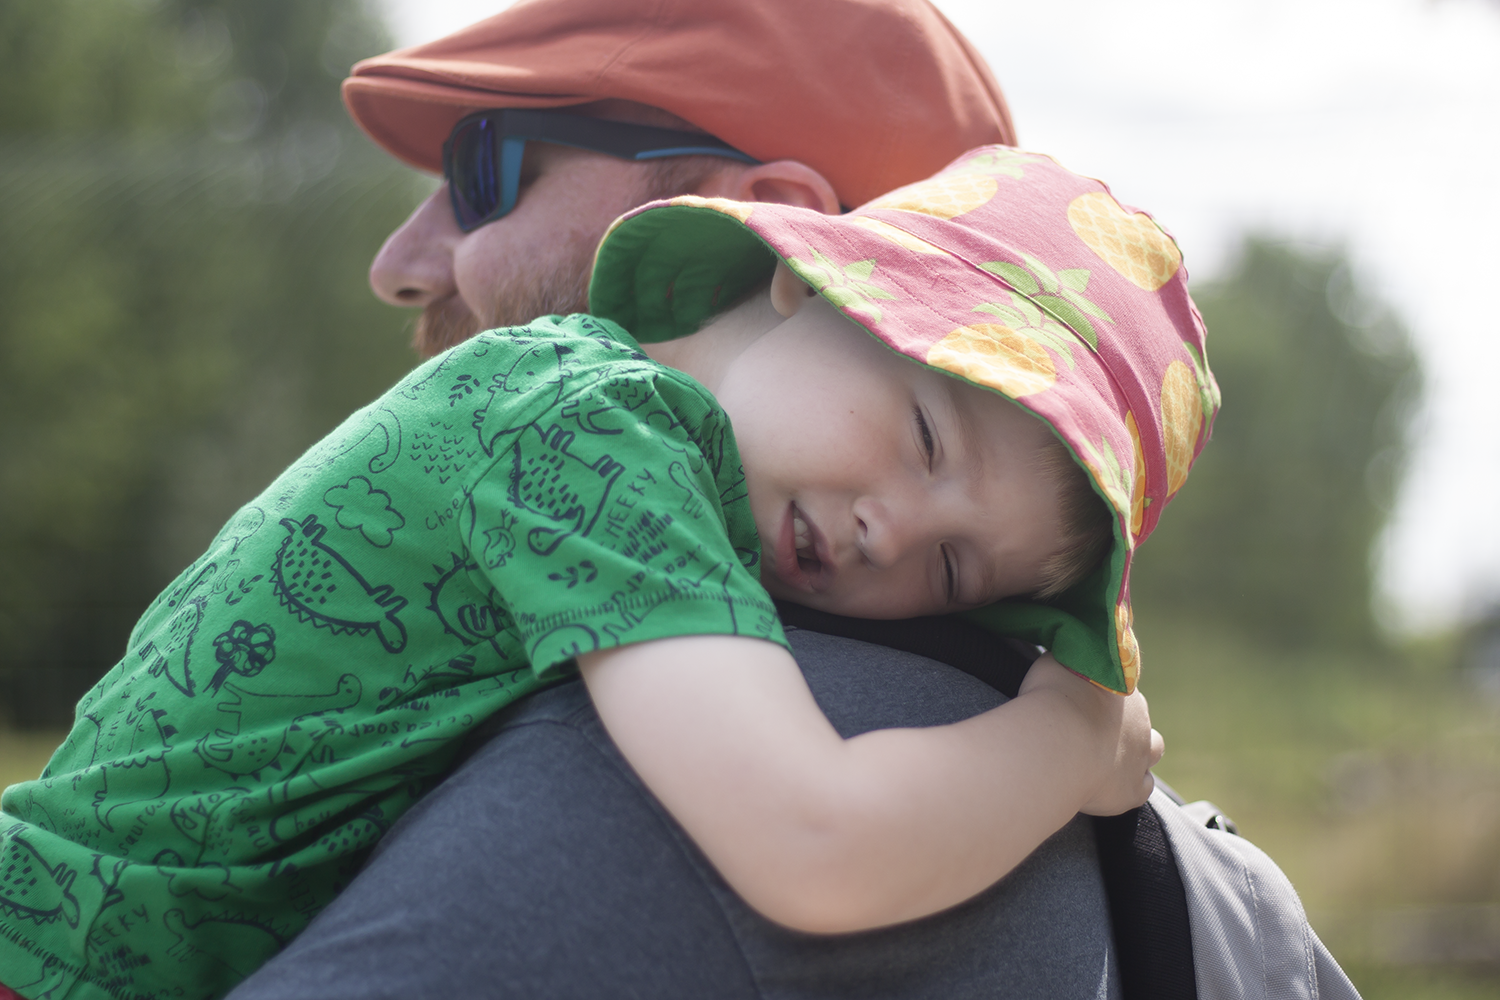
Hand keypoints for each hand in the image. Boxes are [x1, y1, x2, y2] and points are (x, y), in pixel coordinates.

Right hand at [1018, 654, 1162, 815]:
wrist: (1056, 743)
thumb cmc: (1051, 698)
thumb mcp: (1054, 662)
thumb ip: (1067, 659)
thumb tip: (1066, 653)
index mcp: (1123, 690)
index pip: (1121, 688)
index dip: (1102, 696)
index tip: (1081, 701)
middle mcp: (1139, 722)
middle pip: (1138, 720)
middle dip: (1120, 724)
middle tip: (1087, 729)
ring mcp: (1139, 757)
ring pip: (1152, 752)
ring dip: (1136, 753)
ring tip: (1105, 757)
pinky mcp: (1132, 790)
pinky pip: (1141, 788)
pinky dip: (1128, 786)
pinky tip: (1107, 785)